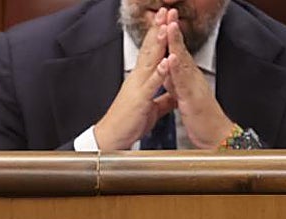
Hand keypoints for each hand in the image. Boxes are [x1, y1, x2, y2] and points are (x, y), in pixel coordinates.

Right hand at [91, 7, 176, 150]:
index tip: (165, 19)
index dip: (158, 35)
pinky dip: (160, 72)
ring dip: (158, 44)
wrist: (112, 138)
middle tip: (163, 12)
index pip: (151, 52)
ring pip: (150, 61)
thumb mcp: (150, 109)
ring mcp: (138, 87)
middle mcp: (138, 79)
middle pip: (149, 49)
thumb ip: (162, 100)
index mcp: (141, 79)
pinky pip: (152, 84)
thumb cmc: (128, 123)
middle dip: (157, 29)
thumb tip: (173, 96)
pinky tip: (166, 61)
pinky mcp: (140, 100)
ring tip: (165, 27)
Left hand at [158, 13, 234, 148]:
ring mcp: (192, 86)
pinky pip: (183, 81)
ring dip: (176, 43)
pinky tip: (173, 58)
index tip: (164, 20)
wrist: (215, 136)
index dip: (170, 37)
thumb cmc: (202, 119)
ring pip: (182, 60)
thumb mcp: (184, 97)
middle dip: (174, 31)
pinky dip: (177, 69)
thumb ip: (177, 84)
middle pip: (180, 50)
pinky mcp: (192, 98)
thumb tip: (169, 74)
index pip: (176, 52)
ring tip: (170, 26)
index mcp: (186, 78)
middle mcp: (191, 78)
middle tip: (169, 12)